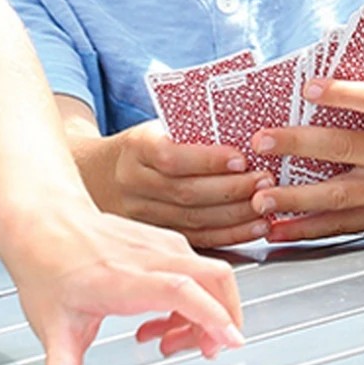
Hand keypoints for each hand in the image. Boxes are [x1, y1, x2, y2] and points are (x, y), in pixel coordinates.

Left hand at [0, 203, 245, 364]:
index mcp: (124, 278)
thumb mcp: (51, 324)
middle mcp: (150, 257)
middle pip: (213, 278)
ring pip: (209, 275)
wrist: (43, 221)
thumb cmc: (48, 265)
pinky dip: (194, 300)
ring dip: (205, 313)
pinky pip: (196, 271)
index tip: (229, 341)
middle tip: (204, 351)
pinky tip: (162, 320)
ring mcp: (160, 246)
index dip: (211, 316)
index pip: (182, 291)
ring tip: (169, 342)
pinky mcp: (163, 244)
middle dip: (223, 319)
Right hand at [86, 119, 273, 249]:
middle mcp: (135, 183)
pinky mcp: (155, 236)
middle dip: (232, 189)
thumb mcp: (156, 127)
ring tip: (265, 204)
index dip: (207, 160)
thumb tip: (248, 125)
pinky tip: (254, 228)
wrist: (98, 176)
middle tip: (264, 180)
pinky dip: (229, 235)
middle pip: (186, 192)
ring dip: (236, 214)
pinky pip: (196, 238)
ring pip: (193, 220)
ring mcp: (142, 214)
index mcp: (136, 148)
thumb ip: (191, 129)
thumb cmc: (143, 146)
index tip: (240, 158)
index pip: (171, 156)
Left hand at [244, 79, 363, 239]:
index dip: (343, 93)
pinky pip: (344, 226)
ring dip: (296, 198)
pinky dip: (308, 229)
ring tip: (261, 196)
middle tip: (260, 141)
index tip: (308, 86)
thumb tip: (333, 50)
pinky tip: (278, 230)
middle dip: (299, 145)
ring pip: (340, 195)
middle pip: (346, 148)